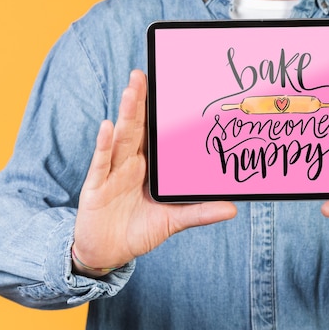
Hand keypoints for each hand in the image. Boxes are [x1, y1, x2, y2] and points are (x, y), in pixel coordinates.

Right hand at [73, 70, 236, 275]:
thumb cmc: (139, 230)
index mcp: (146, 164)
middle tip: (142, 74)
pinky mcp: (95, 187)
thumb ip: (199, 212)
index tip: (164, 85)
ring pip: (120, 138)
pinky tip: (107, 126)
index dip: (155, 110)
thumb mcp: (173, 220)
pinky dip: (103, 144)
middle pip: (135, 127)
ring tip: (131, 91)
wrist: (108, 255)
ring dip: (125, 114)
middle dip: (138, 101)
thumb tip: (232, 208)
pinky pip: (101, 163)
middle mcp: (128, 162)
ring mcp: (111, 172)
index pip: (152, 132)